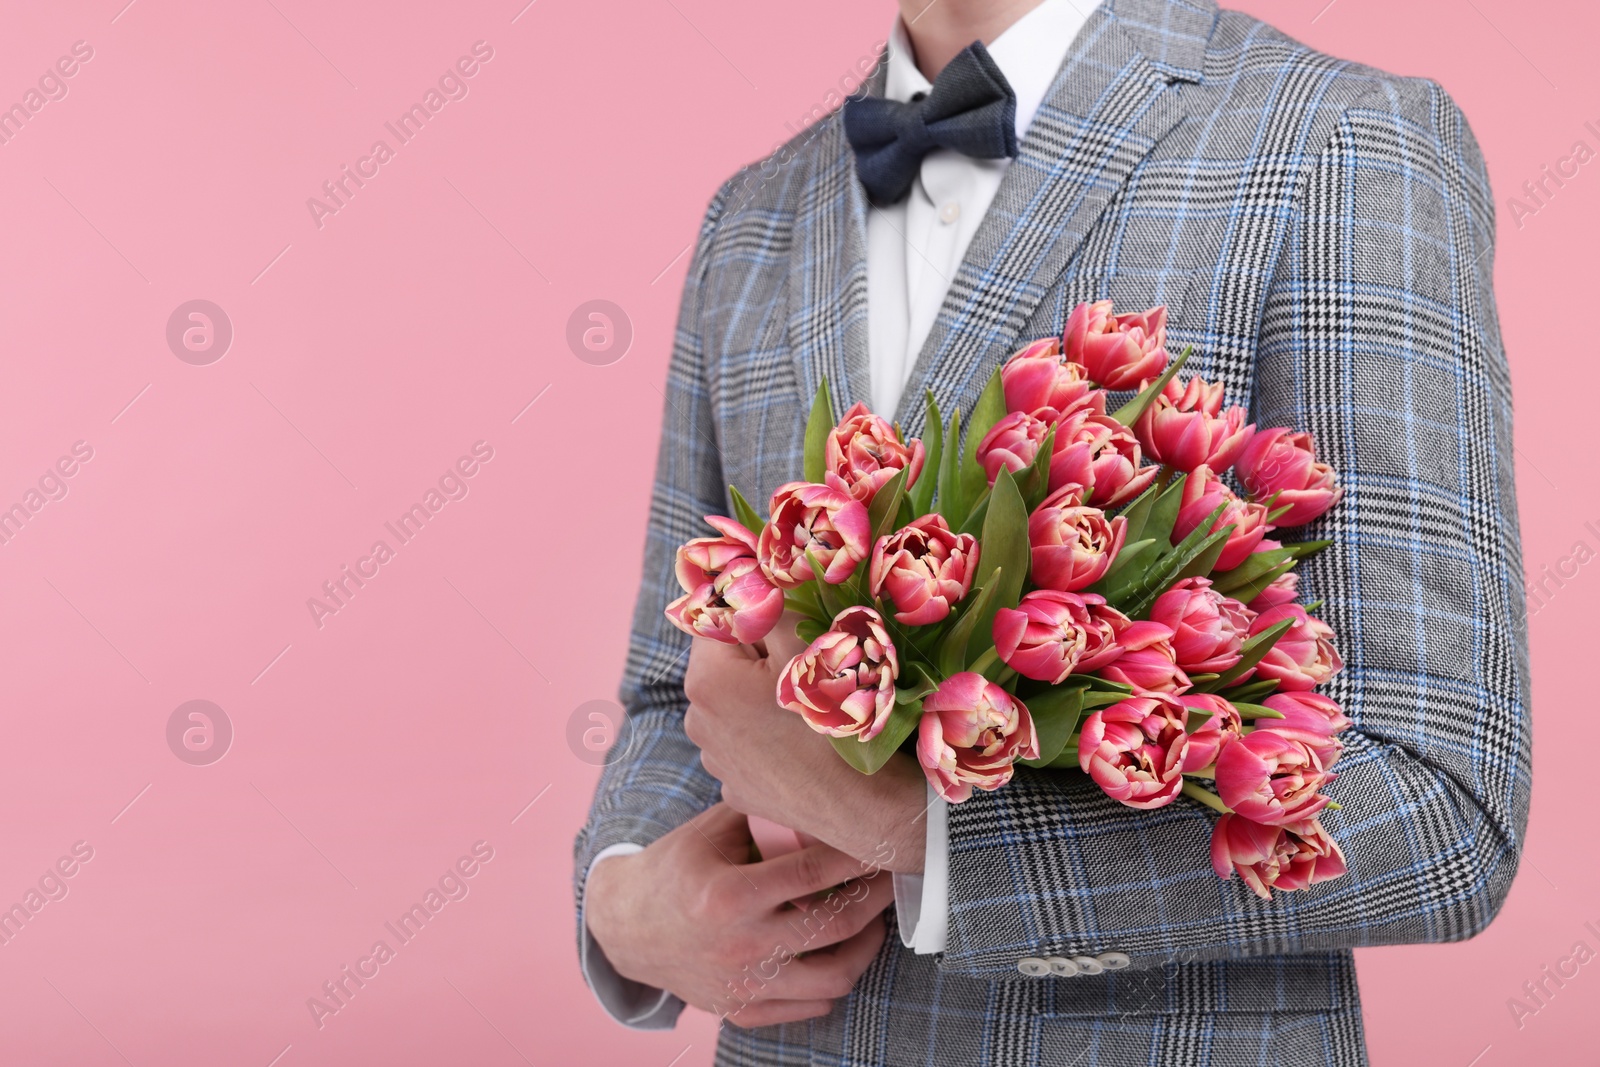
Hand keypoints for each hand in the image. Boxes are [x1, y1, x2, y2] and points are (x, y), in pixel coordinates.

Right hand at [585, 803, 892, 1026]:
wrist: (624, 928)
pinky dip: (835, 981)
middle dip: (875, 898)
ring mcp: (742, 985)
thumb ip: (764, 813)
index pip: (811, 873)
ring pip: (833, 977)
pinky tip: (841, 953)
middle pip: (834, 926)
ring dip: (866, 947)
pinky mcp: (742, 1010)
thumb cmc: (674, 868)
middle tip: (892, 877)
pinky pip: (810, 1005)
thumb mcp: (710, 831)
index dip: (855, 855)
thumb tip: (824, 794)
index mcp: (727, 895)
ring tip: (873, 922)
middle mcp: (738, 946)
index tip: (882, 841)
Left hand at [682, 620, 927, 872]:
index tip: (789, 625)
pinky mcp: (735, 787)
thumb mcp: (804, 647)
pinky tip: (800, 744)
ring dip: (761, 699)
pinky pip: (746, 745)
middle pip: (725, 666)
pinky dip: (766, 737)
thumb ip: (771, 605)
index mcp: (705, 680)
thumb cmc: (834, 717)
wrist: (862, 802)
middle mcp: (697, 721)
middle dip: (757, 659)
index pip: (717, 622)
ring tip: (807, 709)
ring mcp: (714, 760)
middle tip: (806, 668)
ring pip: (735, 706)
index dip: (756, 617)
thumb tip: (752, 573)